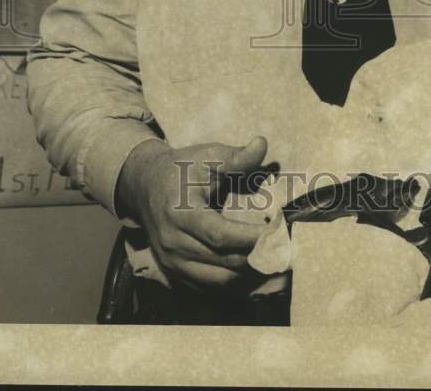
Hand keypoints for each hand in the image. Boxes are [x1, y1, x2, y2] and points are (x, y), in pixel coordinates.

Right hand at [115, 135, 270, 290]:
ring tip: (274, 257)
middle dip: (257, 254)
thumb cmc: (182, 169)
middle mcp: (172, 243)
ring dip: (249, 272)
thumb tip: (261, 144)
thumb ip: (236, 156)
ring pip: (220, 280)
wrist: (145, 187)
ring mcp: (171, 263)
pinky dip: (235, 281)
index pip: (219, 235)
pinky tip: (254, 267)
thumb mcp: (207, 155)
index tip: (277, 230)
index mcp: (180, 213)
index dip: (250, 237)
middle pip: (223, 260)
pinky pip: (210, 286)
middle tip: (284, 244)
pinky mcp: (174, 274)